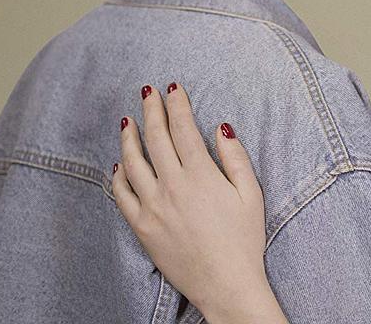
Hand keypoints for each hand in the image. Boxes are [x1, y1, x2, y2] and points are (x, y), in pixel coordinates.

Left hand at [113, 83, 286, 323]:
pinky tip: (119, 164)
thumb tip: (221, 128)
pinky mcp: (142, 227)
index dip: (177, 105)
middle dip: (151, 110)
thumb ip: (235, 158)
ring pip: (133, 163)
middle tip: (147, 92)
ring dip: (129, 137)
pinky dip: (119, 175)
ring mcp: (153, 207)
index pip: (183, 129)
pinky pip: (123, 195)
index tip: (173, 87)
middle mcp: (172, 186)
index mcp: (200, 175)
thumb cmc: (244, 239)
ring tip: (128, 120)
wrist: (225, 283)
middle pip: (155, 139)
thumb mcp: (252, 194)